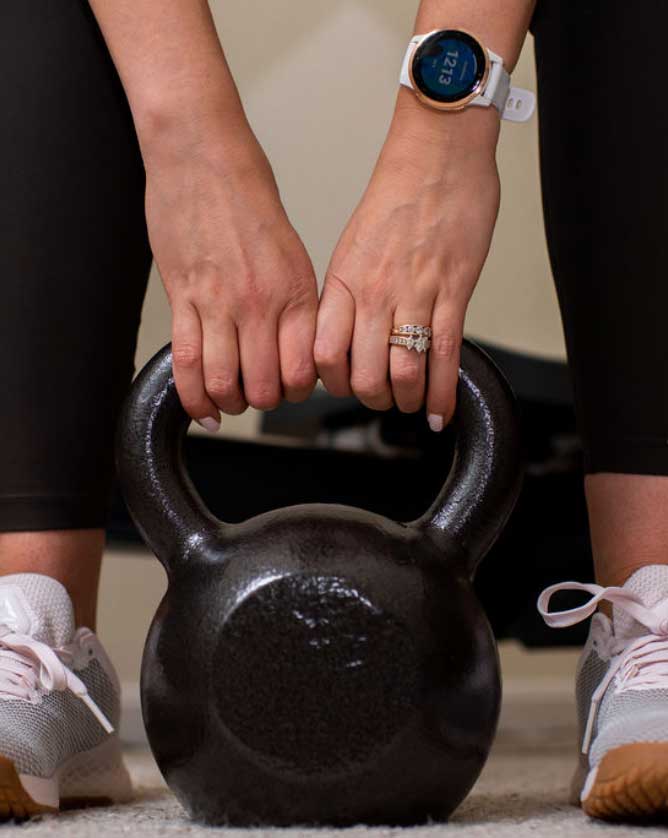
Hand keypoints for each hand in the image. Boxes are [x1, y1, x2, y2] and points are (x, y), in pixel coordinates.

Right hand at [143, 129, 318, 429]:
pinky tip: (201, 409)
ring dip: (228, 404)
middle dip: (262, 402)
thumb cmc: (247, 198)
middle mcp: (260, 303)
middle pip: (264, 387)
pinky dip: (193, 398)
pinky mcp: (181, 298)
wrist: (203, 156)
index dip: (298, 391)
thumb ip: (293, 303)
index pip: (303, 370)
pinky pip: (186, 365)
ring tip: (229, 400)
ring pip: (224, 383)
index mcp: (295, 292)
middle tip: (257, 395)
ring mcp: (218, 303)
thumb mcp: (290, 253)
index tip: (289, 388)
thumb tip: (291, 350)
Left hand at [314, 107, 500, 430]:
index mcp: (344, 282)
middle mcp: (374, 294)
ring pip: (403, 373)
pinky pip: (445, 357)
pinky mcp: (453, 293)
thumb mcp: (355, 246)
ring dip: (406, 400)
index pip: (323, 353)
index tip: (343, 384)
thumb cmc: (398, 196)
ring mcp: (414, 295)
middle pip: (363, 374)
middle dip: (371, 399)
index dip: (331, 381)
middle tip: (381, 397)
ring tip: (411, 402)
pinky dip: (443, 394)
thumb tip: (347, 333)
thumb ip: (349, 292)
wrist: (438, 156)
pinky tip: (441, 412)